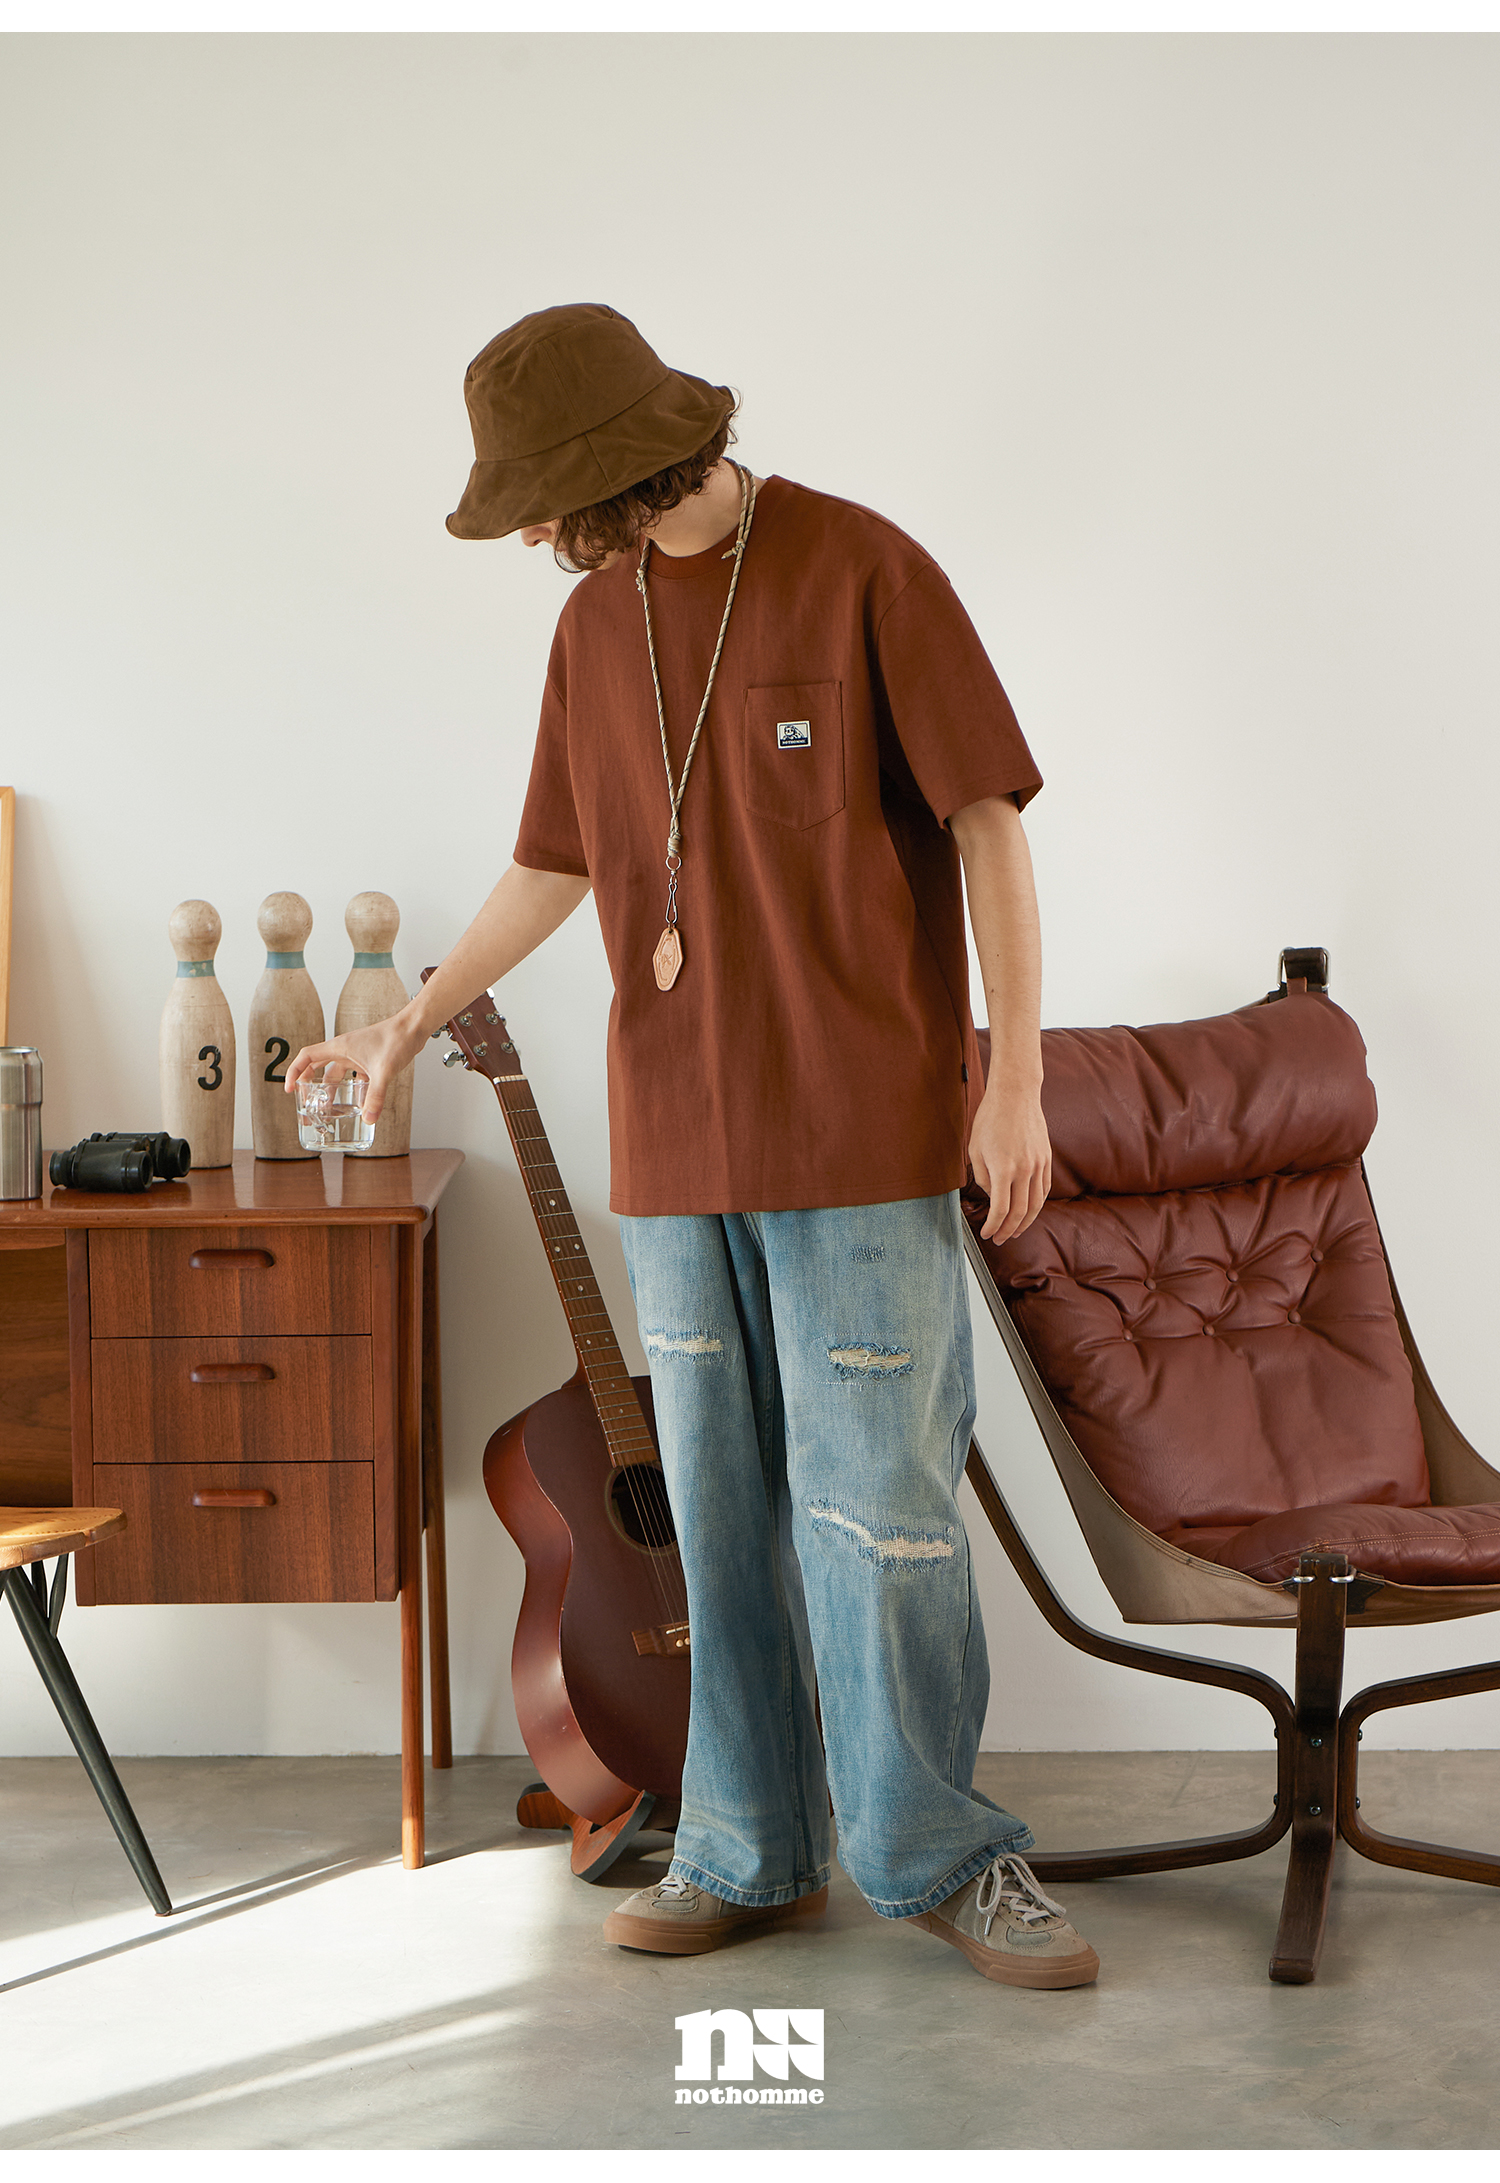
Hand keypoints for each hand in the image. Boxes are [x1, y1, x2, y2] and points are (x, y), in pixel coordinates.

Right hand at [284, 1008, 425, 1127]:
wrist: (414, 1027)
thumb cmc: (396, 1038)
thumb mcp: (383, 1071)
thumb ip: (375, 1096)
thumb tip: (368, 1118)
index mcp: (339, 1047)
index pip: (306, 1057)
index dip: (294, 1072)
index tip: (290, 1089)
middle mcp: (344, 1050)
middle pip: (318, 1066)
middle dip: (310, 1085)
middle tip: (307, 1102)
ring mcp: (357, 1054)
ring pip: (337, 1073)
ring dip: (332, 1089)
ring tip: (329, 1108)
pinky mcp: (369, 1059)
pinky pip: (355, 1076)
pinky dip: (354, 1089)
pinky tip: (359, 1104)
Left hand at [968, 1078, 1051, 1244]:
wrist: (1015, 1095)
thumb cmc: (990, 1118)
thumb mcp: (975, 1149)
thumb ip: (982, 1177)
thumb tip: (993, 1196)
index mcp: (1003, 1168)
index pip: (1000, 1210)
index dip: (993, 1226)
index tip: (987, 1233)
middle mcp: (1024, 1169)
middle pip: (1020, 1212)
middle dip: (1008, 1230)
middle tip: (1000, 1238)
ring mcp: (1038, 1165)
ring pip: (1036, 1204)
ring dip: (1025, 1222)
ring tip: (1015, 1231)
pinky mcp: (1046, 1159)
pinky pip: (1044, 1189)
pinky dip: (1037, 1204)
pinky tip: (1028, 1211)